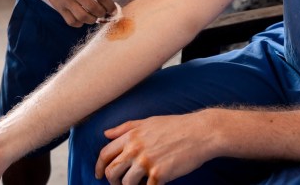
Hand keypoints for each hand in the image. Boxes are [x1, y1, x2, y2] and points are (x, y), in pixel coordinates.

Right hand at [38, 0, 115, 26]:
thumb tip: (108, 6)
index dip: (110, 6)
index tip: (114, 11)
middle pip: (94, 9)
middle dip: (102, 14)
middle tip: (103, 14)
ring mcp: (67, 1)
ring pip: (84, 17)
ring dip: (92, 20)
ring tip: (94, 17)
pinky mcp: (60, 9)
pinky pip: (73, 22)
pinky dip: (80, 23)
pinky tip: (82, 19)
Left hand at [95, 114, 213, 184]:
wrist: (200, 133)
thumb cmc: (176, 126)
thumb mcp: (148, 121)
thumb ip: (126, 127)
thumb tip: (106, 134)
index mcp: (131, 135)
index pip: (105, 154)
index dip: (99, 166)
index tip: (99, 174)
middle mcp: (135, 148)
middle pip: (111, 171)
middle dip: (112, 181)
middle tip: (119, 184)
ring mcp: (146, 162)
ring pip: (126, 183)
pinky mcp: (159, 174)